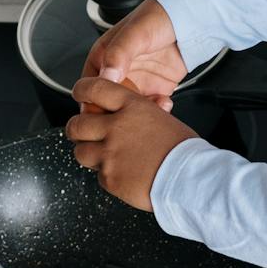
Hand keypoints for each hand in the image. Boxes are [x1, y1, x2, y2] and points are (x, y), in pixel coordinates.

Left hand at [67, 77, 198, 210]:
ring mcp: (110, 154)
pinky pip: (97, 175)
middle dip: (77, 129)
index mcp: (131, 107)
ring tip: (104, 156)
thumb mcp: (163, 118)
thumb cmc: (183, 150)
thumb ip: (139, 113)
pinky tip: (124, 173)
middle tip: (84, 133)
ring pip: (80, 152)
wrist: (190, 179)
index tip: (80, 94)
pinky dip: (107, 174)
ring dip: (88, 153)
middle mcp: (116, 128)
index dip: (82, 90)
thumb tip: (133, 110)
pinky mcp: (109, 178)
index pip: (93, 88)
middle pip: (76, 124)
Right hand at [80, 0, 185, 111]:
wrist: (188, 21)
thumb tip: (106, 76)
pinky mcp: (154, 90)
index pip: (89, 87)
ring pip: (127, 110)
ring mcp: (136, 83)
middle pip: (106, 103)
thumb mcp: (134, 34)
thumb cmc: (157, 18)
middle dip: (115, 114)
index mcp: (102, 58)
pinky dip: (155, 111)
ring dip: (137, 115)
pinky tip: (164, 103)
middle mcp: (116, 73)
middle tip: (126, 118)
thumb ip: (118, 54)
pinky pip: (149, 108)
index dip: (92, 102)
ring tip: (148, 111)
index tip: (103, 111)